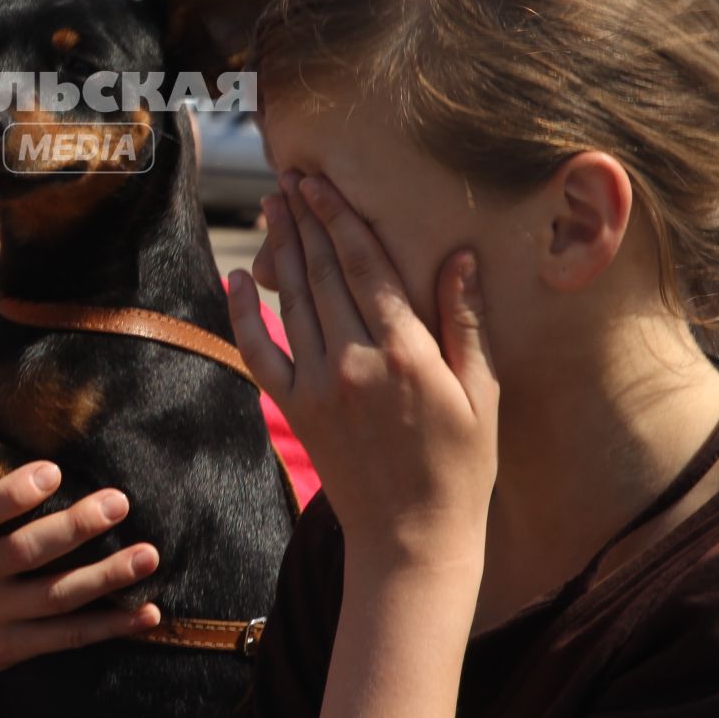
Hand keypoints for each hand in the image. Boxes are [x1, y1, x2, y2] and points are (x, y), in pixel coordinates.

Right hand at [0, 383, 160, 698]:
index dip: (14, 493)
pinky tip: (148, 611)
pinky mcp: (8, 649)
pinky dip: (108, 626)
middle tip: (119, 500)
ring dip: (107, 576)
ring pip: (57, 596)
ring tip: (149, 554)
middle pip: (28, 551)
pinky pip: (65, 637)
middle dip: (76, 526)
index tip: (53, 470)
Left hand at [229, 172, 497, 571]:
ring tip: (273, 207)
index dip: (340, 218)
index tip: (321, 182)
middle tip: (290, 178)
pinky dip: (243, 313)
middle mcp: (356, 362)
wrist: (412, 539)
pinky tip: (236, 278)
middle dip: (305, 220)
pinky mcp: (294, 409)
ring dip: (282, 250)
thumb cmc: (462, 466)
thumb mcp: (481, 393)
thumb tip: (460, 255)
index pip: (366, 267)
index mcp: (407, 353)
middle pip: (324, 273)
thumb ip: (464, 322)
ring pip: (294, 301)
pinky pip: (259, 352)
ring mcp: (319, 385)